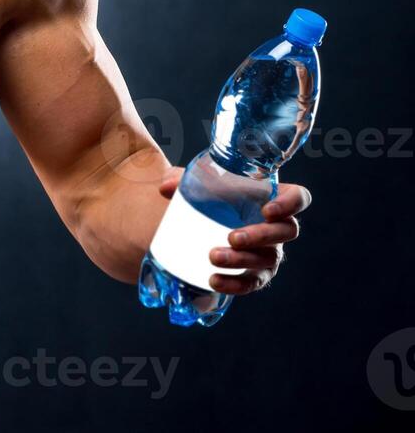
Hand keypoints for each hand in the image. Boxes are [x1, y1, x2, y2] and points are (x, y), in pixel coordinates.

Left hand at [157, 168, 310, 295]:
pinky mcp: (254, 273)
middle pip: (286, 232)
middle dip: (261, 235)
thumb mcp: (194, 183)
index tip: (267, 209)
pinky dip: (235, 284)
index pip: (298, 197)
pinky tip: (213, 281)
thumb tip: (165, 188)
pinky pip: (252, 282)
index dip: (291, 203)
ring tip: (213, 257)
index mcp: (271, 197)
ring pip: (269, 259)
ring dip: (242, 260)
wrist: (197, 221)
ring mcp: (268, 252)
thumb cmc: (207, 195)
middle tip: (232, 237)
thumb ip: (180, 179)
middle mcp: (276, 226)